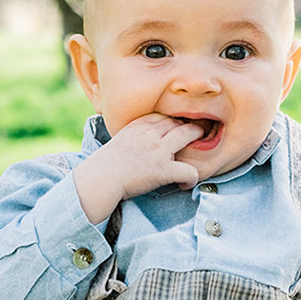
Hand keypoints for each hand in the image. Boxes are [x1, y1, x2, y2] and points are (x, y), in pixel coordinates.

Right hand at [73, 114, 202, 223]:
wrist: (98, 180)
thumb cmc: (103, 166)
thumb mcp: (118, 142)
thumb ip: (133, 138)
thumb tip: (138, 145)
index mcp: (138, 126)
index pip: (163, 115)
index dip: (174, 121)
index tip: (178, 128)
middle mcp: (150, 134)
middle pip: (178, 121)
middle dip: (190, 126)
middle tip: (199, 133)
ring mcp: (158, 150)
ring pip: (188, 134)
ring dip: (198, 138)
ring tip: (202, 149)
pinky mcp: (163, 169)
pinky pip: (189, 170)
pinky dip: (192, 177)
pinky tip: (187, 183)